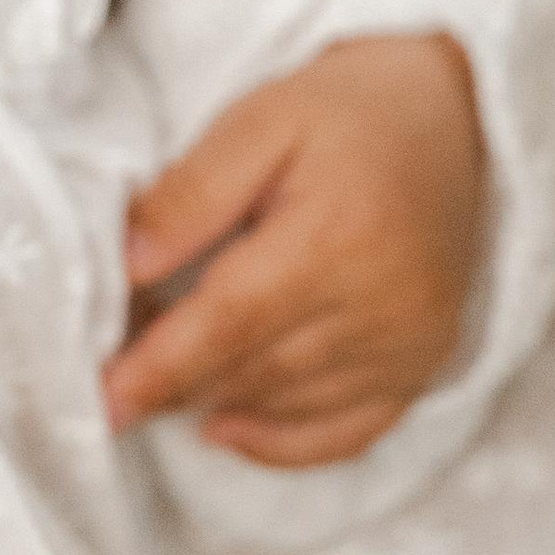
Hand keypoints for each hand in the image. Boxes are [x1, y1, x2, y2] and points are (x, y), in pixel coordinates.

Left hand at [108, 33, 487, 461]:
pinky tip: (223, 424)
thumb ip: (192, 194)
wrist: (453, 116)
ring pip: (288, 405)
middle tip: (109, 376)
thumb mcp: (259, 122)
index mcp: (337, 237)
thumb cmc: (345, 113)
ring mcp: (411, 345)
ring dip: (214, 401)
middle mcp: (384, 305)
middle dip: (172, 382)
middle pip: (253, 371)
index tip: (101, 399)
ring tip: (157, 378)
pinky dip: (279, 442)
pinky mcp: (425, 365)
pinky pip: (346, 433)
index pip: (231, 322)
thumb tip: (128, 267)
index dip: (160, 366)